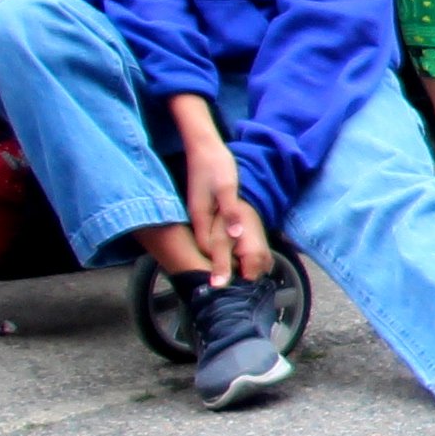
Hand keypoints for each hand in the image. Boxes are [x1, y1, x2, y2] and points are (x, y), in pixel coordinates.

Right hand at [179, 126, 268, 283]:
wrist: (203, 147)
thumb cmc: (216, 166)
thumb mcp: (226, 188)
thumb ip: (230, 211)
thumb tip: (236, 233)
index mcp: (202, 217)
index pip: (212, 250)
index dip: (221, 269)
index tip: (229, 286)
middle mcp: (199, 219)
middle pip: (209, 250)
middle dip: (220, 268)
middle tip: (234, 288)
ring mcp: (200, 214)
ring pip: (209, 243)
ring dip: (220, 258)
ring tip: (234, 276)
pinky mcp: (204, 208)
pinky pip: (210, 232)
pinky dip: (218, 243)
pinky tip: (227, 249)